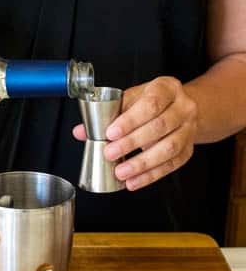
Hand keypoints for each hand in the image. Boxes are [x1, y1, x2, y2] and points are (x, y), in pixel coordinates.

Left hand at [73, 77, 197, 190]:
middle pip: (160, 126)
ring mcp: (189, 129)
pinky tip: (134, 181)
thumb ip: (106, 114)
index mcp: (167, 88)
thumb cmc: (150, 102)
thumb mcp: (130, 99)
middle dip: (132, 143)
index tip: (111, 133)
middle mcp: (183, 107)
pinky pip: (172, 165)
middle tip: (110, 153)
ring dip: (142, 163)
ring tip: (121, 172)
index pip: (151, 103)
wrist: (180, 108)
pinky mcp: (188, 149)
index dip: (130, 120)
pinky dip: (151, 176)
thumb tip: (81, 132)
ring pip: (169, 148)